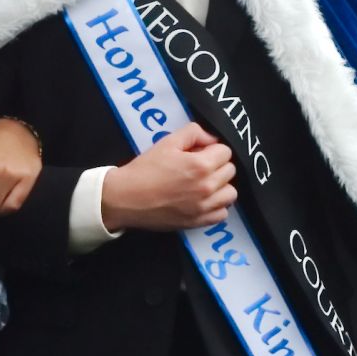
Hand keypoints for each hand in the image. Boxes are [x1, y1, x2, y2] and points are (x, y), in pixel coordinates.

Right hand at [100, 123, 234, 232]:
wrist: (126, 198)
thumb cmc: (144, 169)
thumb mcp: (167, 142)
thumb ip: (193, 133)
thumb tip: (212, 138)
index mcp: (200, 165)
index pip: (225, 152)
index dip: (212, 149)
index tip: (199, 153)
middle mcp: (207, 187)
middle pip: (230, 171)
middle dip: (217, 165)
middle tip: (198, 167)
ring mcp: (204, 207)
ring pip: (230, 193)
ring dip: (221, 186)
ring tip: (203, 184)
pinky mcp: (198, 222)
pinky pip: (222, 213)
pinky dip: (216, 206)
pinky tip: (202, 201)